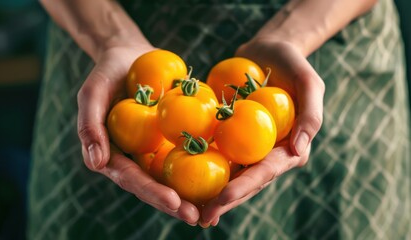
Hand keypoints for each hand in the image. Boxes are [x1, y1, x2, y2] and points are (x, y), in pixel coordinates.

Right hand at [76, 45, 199, 225]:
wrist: (130, 57)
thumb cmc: (108, 73)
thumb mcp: (93, 93)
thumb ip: (89, 125)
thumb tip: (96, 164)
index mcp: (113, 155)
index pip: (131, 178)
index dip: (151, 192)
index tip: (173, 202)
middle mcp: (133, 159)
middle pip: (153, 186)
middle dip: (174, 204)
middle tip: (197, 217)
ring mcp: (152, 151)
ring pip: (172, 178)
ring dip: (190, 196)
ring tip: (212, 211)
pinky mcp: (169, 140)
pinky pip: (186, 156)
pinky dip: (202, 169)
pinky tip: (222, 182)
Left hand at [199, 38, 324, 225]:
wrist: (267, 53)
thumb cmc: (291, 64)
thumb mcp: (309, 82)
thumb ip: (311, 115)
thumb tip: (298, 150)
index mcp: (290, 149)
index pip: (266, 171)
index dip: (245, 186)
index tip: (223, 197)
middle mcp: (270, 154)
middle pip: (247, 182)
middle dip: (225, 201)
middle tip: (203, 218)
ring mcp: (250, 148)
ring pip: (231, 175)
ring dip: (212, 194)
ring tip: (192, 212)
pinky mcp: (233, 138)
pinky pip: (217, 154)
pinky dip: (201, 168)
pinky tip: (183, 182)